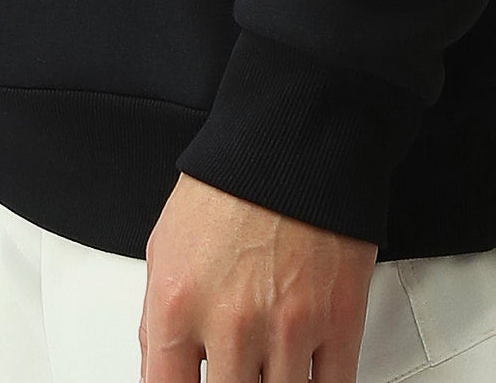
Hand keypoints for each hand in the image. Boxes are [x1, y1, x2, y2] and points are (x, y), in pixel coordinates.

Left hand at [138, 170, 378, 381]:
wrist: (298, 137)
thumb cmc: (232, 185)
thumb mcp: (165, 247)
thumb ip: (155, 324)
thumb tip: (160, 376)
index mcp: (177, 304)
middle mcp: (231, 324)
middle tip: (236, 372)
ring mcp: (288, 328)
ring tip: (265, 369)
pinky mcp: (340, 322)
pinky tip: (302, 377)